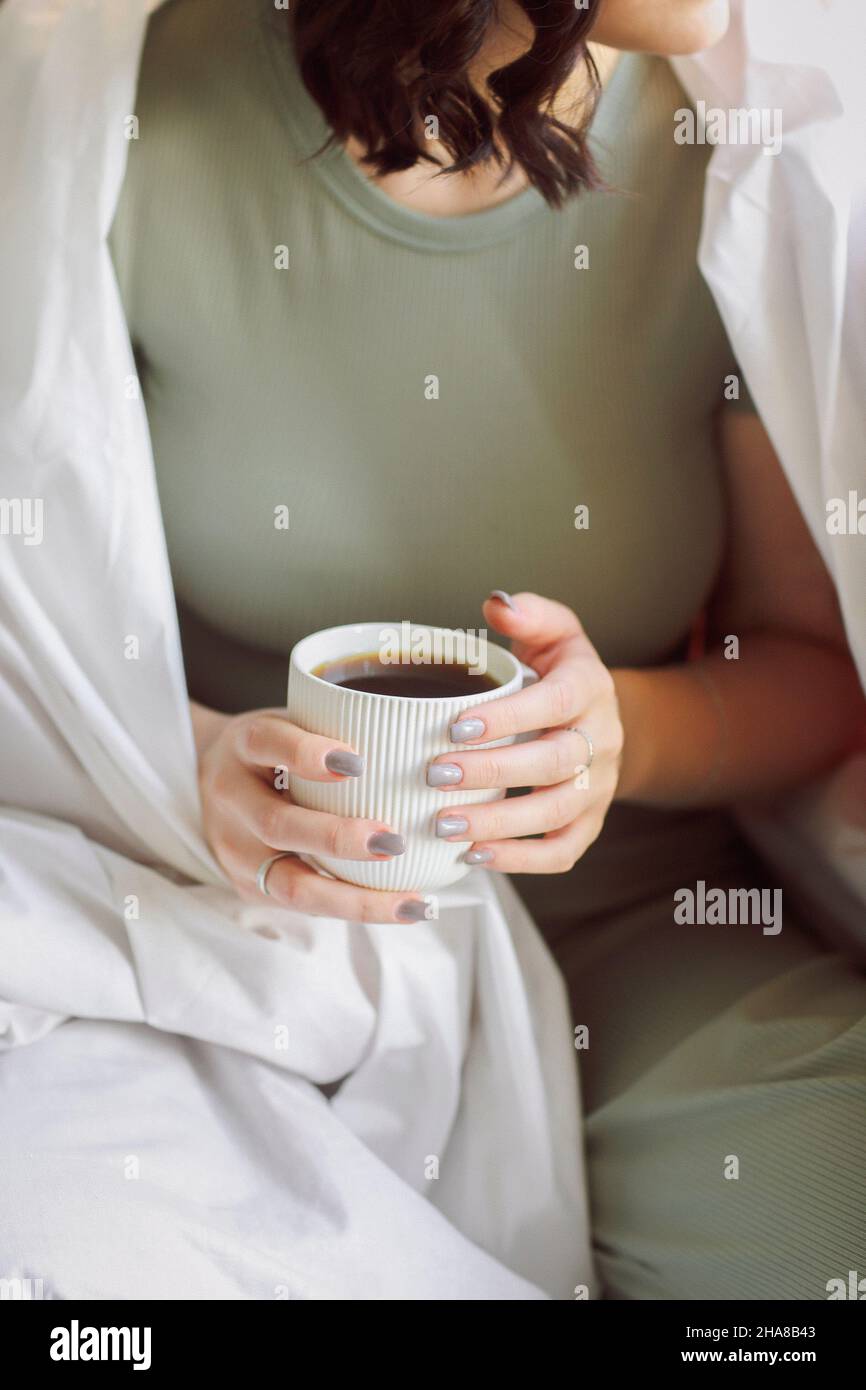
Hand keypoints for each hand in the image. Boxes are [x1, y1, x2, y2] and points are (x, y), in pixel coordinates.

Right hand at [197, 707, 428, 922]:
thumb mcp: (292, 719)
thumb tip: (419, 739)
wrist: (209, 778)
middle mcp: (232, 799)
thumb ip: (336, 725)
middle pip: (277, 826)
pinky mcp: (249, 886)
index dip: (306, 753)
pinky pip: (304, 905)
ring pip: (290, 885)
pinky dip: (353, 908)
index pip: (267, 743)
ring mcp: (236, 850)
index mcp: (244, 744)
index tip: (356, 762)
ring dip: (355, 898)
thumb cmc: (276, 747)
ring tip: (412, 903)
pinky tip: (401, 908)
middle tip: (393, 842)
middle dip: (337, 838)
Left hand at [428, 593, 623, 872]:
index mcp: (589, 690)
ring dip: (498, 824)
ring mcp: (598, 788)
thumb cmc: (561, 674)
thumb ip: (528, 615)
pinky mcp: (589, 824)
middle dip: (491, 772)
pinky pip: (562, 852)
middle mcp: (601, 741)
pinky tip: (474, 855)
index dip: (507, 718)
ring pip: (555, 814)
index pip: (554, 704)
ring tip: (443, 824)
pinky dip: (520, 860)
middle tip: (435, 774)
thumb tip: (497, 604)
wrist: (602, 721)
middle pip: (552, 764)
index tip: (455, 726)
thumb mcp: (554, 632)